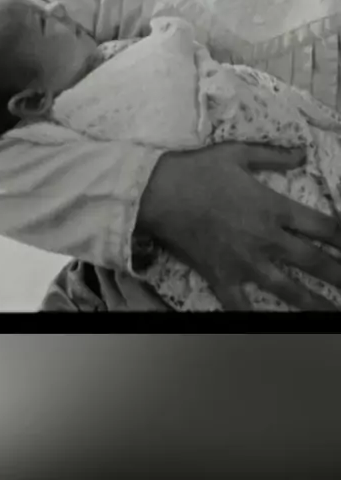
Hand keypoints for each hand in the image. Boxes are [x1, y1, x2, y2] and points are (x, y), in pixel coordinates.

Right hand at [138, 143, 340, 310]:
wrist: (157, 193)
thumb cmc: (196, 170)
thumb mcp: (237, 153)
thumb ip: (274, 155)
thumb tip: (302, 153)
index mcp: (273, 208)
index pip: (323, 226)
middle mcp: (266, 239)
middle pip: (314, 261)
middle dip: (339, 273)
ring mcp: (245, 262)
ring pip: (288, 289)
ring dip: (314, 302)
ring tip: (332, 312)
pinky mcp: (221, 277)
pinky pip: (241, 306)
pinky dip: (254, 318)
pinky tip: (268, 327)